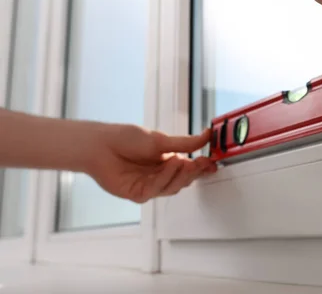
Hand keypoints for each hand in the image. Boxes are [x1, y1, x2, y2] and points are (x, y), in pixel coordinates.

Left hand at [85, 125, 216, 203]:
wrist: (100, 145)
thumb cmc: (126, 138)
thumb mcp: (161, 140)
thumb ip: (185, 143)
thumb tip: (207, 135)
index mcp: (167, 161)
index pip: (190, 168)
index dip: (202, 167)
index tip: (213, 162)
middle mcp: (160, 175)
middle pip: (184, 180)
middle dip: (194, 172)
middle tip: (202, 162)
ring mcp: (149, 186)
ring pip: (173, 187)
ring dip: (180, 175)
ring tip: (184, 162)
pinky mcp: (138, 194)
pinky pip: (156, 190)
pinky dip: (165, 178)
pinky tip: (169, 165)